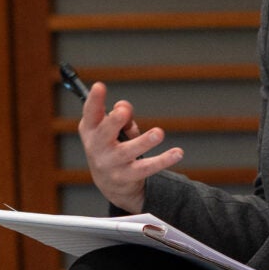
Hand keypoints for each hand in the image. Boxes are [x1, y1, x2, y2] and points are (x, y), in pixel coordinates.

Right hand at [78, 80, 180, 213]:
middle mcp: (97, 147)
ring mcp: (111, 164)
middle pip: (105, 133)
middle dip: (114, 121)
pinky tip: (177, 153)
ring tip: (159, 133)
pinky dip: (163, 160)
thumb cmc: (111, 146)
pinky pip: (146, 168)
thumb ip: (120, 115)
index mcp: (91, 130)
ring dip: (144, 141)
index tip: (100, 86)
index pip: (90, 113)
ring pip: (127, 152)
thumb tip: (124, 106)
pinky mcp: (126, 177)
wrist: (110, 184)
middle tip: (123, 111)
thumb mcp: (111, 129)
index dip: (94, 100)